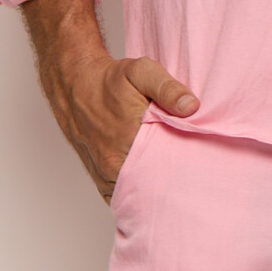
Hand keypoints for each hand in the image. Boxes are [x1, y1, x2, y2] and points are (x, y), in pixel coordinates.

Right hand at [18, 0, 199, 203]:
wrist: (75, 84)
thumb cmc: (110, 80)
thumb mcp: (141, 73)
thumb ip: (168, 89)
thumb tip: (191, 107)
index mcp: (127, 142)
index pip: (162, 174)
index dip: (182, 177)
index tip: (196, 175)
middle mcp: (112, 164)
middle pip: (149, 191)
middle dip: (169, 191)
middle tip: (190, 186)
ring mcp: (103, 174)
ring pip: (133, 197)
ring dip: (151, 196)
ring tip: (172, 192)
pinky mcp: (99, 177)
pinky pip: (119, 197)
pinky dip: (134, 198)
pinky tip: (150, 192)